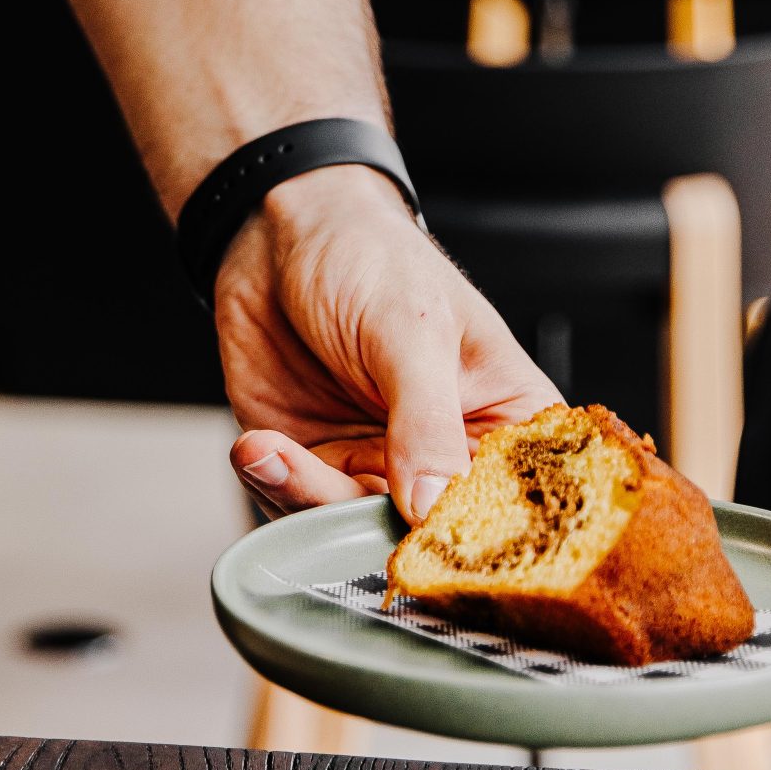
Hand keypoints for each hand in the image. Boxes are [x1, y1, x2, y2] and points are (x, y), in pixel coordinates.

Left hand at [219, 165, 558, 523]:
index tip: (429, 541)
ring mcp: (377, 464)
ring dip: (306, 499)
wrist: (281, 228)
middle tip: (330, 504)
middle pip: (428, 535)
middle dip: (372, 530)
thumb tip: (432, 506)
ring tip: (275, 452)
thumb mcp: (411, 329)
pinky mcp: (315, 462)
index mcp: (506, 423)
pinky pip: (294, 501)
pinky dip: (271, 480)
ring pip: (351, 528)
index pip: (512, 504)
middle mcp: (445, 457)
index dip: (477, 537)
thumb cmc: (372, 255)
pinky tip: (257, 444)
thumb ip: (424, 421)